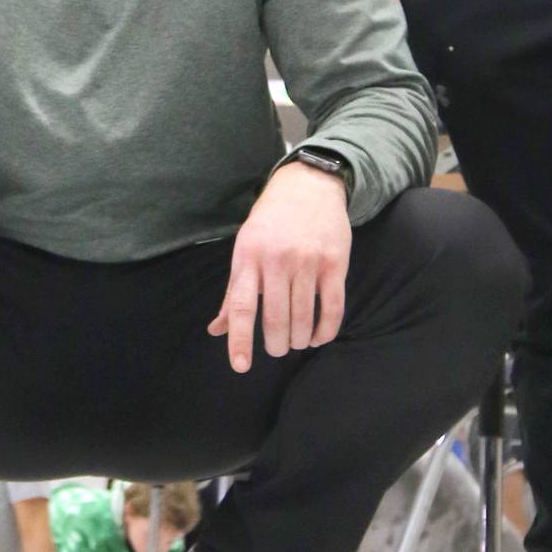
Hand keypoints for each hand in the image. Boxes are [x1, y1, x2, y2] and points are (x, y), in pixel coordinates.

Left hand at [208, 161, 351, 372]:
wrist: (308, 186)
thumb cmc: (269, 224)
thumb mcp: (244, 251)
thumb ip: (232, 293)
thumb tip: (216, 330)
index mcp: (248, 258)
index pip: (241, 306)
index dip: (240, 339)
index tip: (241, 366)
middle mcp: (276, 260)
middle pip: (275, 319)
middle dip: (277, 344)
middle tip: (278, 348)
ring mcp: (307, 261)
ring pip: (303, 318)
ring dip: (300, 339)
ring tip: (297, 342)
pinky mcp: (335, 262)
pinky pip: (332, 308)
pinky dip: (326, 330)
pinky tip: (319, 337)